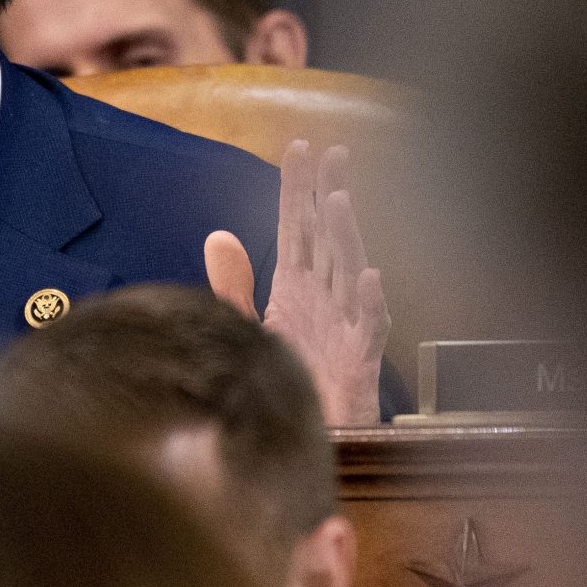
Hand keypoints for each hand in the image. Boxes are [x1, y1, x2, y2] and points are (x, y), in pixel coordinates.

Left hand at [205, 142, 388, 426]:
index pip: (296, 227)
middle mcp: (323, 297)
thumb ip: (233, 285)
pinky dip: (368, 301)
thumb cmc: (285, 381)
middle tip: (331, 153)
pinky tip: (366, 276)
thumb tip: (217, 235)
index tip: (298, 149)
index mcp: (296, 286)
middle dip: (328, 193)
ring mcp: (344, 324)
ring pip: (348, 270)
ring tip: (337, 200)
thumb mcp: (248, 329)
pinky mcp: (360, 359)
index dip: (297, 189)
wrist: (305, 437)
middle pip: (327, 237)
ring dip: (345, 235)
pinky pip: (369, 326)